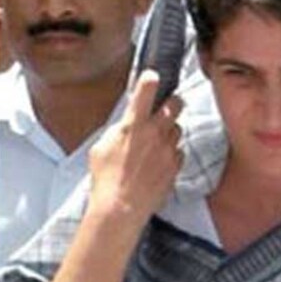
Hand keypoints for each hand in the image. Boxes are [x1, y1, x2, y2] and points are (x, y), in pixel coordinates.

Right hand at [87, 70, 183, 225]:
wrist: (121, 206)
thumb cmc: (106, 178)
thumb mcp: (102, 146)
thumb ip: (119, 130)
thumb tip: (127, 124)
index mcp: (133, 126)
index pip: (145, 92)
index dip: (150, 80)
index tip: (153, 74)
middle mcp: (154, 134)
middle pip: (175, 105)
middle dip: (174, 101)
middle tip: (171, 103)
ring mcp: (168, 150)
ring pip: (177, 130)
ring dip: (170, 131)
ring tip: (156, 143)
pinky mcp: (176, 166)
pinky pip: (179, 152)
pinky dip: (172, 154)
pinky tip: (159, 162)